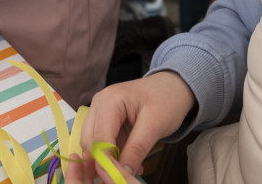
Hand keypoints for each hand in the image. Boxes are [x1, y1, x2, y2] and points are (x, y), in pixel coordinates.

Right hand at [74, 71, 196, 181]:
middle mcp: (98, 105)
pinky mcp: (104, 121)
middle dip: (105, 162)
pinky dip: (113, 155)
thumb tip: (123, 173)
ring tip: (132, 168)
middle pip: (90, 142)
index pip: (99, 138)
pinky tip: (130, 161)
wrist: (172, 88)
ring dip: (109, 160)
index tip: (118, 179)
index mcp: (109, 100)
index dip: (106, 161)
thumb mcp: (155, 125)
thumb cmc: (166, 100)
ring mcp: (99, 112)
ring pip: (93, 144)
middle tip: (125, 177)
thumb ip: (137, 149)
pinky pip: (103, 143)